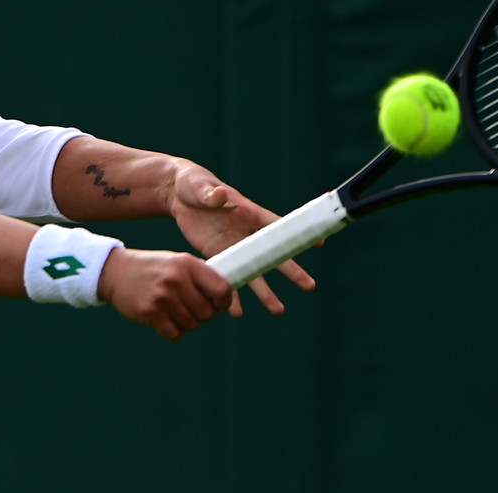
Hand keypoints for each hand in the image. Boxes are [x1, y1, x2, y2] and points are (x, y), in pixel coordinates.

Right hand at [98, 248, 232, 340]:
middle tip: (190, 307)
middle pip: (207, 312)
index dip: (225, 301)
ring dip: (187, 322)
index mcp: (187, 264)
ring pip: (192, 325)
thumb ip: (201, 276)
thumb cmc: (153, 269)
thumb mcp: (178, 263)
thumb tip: (229, 301)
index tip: (218, 304)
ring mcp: (162, 297)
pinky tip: (166, 320)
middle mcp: (176, 280)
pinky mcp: (150, 313)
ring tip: (174, 310)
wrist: (116, 272)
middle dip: (203, 314)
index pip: (221, 289)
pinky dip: (174, 332)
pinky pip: (176, 334)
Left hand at [165, 162, 316, 316]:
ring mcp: (234, 246)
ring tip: (278, 310)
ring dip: (265, 292)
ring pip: (253, 272)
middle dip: (291, 271)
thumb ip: (211, 193)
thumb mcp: (200, 186)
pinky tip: (236, 313)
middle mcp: (246, 233)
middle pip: (272, 255)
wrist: (177, 196)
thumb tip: (220, 195)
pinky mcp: (218, 255)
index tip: (319, 244)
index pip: (276, 224)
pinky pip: (228, 277)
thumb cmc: (193, 184)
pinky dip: (231, 295)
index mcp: (248, 212)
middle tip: (310, 286)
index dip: (295, 235)